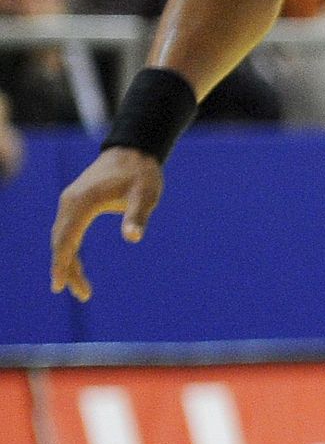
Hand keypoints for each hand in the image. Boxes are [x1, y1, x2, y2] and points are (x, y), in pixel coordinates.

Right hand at [50, 147, 163, 301]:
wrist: (133, 149)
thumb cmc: (141, 173)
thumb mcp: (145, 194)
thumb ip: (137, 216)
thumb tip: (133, 237)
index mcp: (83, 203)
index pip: (66, 239)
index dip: (62, 264)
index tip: (60, 286)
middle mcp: (70, 203)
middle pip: (60, 243)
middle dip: (67, 270)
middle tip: (82, 294)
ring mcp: (70, 202)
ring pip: (62, 239)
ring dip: (67, 262)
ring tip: (81, 288)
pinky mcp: (75, 203)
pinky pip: (67, 231)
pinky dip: (69, 250)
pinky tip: (76, 265)